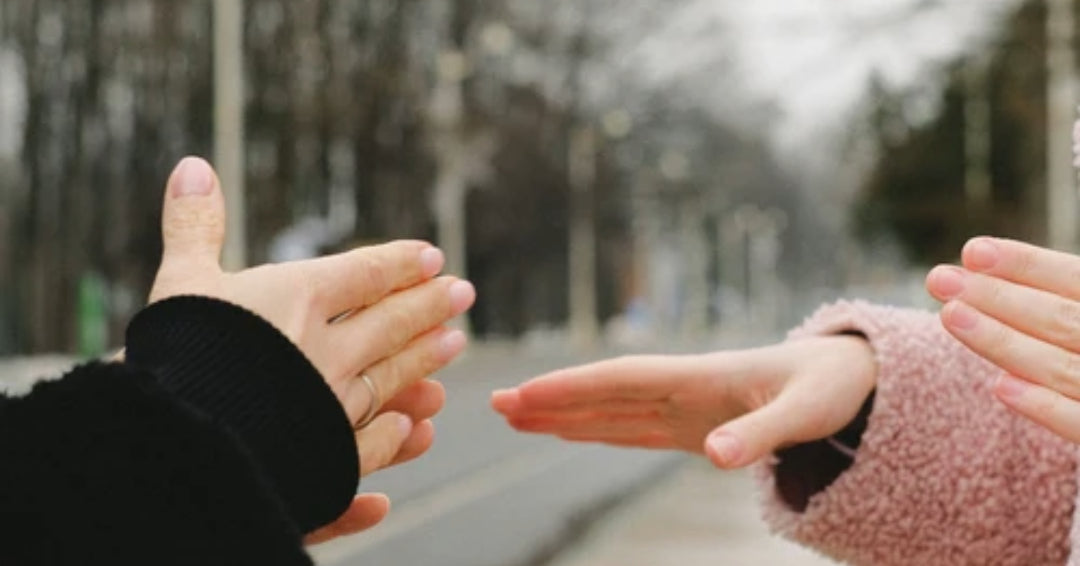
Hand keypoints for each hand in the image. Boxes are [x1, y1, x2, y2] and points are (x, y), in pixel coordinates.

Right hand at [151, 157, 474, 539]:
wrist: (175, 444)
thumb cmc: (173, 355)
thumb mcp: (180, 282)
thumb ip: (195, 226)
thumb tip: (194, 166)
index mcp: (298, 299)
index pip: (364, 274)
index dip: (400, 264)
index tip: (431, 256)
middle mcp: (327, 349)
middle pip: (391, 322)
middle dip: (429, 304)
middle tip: (464, 292)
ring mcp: (332, 405)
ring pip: (393, 375)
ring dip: (426, 357)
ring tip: (456, 341)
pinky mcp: (327, 457)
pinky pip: (372, 443)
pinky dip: (397, 433)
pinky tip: (415, 426)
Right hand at [491, 335, 875, 468]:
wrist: (852, 377)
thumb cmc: (831, 388)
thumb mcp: (806, 412)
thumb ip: (761, 433)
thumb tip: (714, 455)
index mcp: (699, 378)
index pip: (620, 380)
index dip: (571, 388)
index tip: (526, 395)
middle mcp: (681, 389)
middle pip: (603, 393)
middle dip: (550, 399)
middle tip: (494, 402)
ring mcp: (684, 406)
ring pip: (611, 409)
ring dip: (564, 413)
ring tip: (516, 415)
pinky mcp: (693, 425)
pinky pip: (633, 427)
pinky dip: (597, 429)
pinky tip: (572, 430)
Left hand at [926, 237, 1079, 442]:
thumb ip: (1067, 305)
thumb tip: (987, 270)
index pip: (1079, 282)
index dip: (1029, 265)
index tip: (972, 251)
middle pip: (1065, 321)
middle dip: (998, 297)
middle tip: (939, 279)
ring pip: (1064, 368)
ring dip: (1004, 342)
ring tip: (950, 316)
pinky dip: (1046, 407)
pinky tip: (1001, 388)